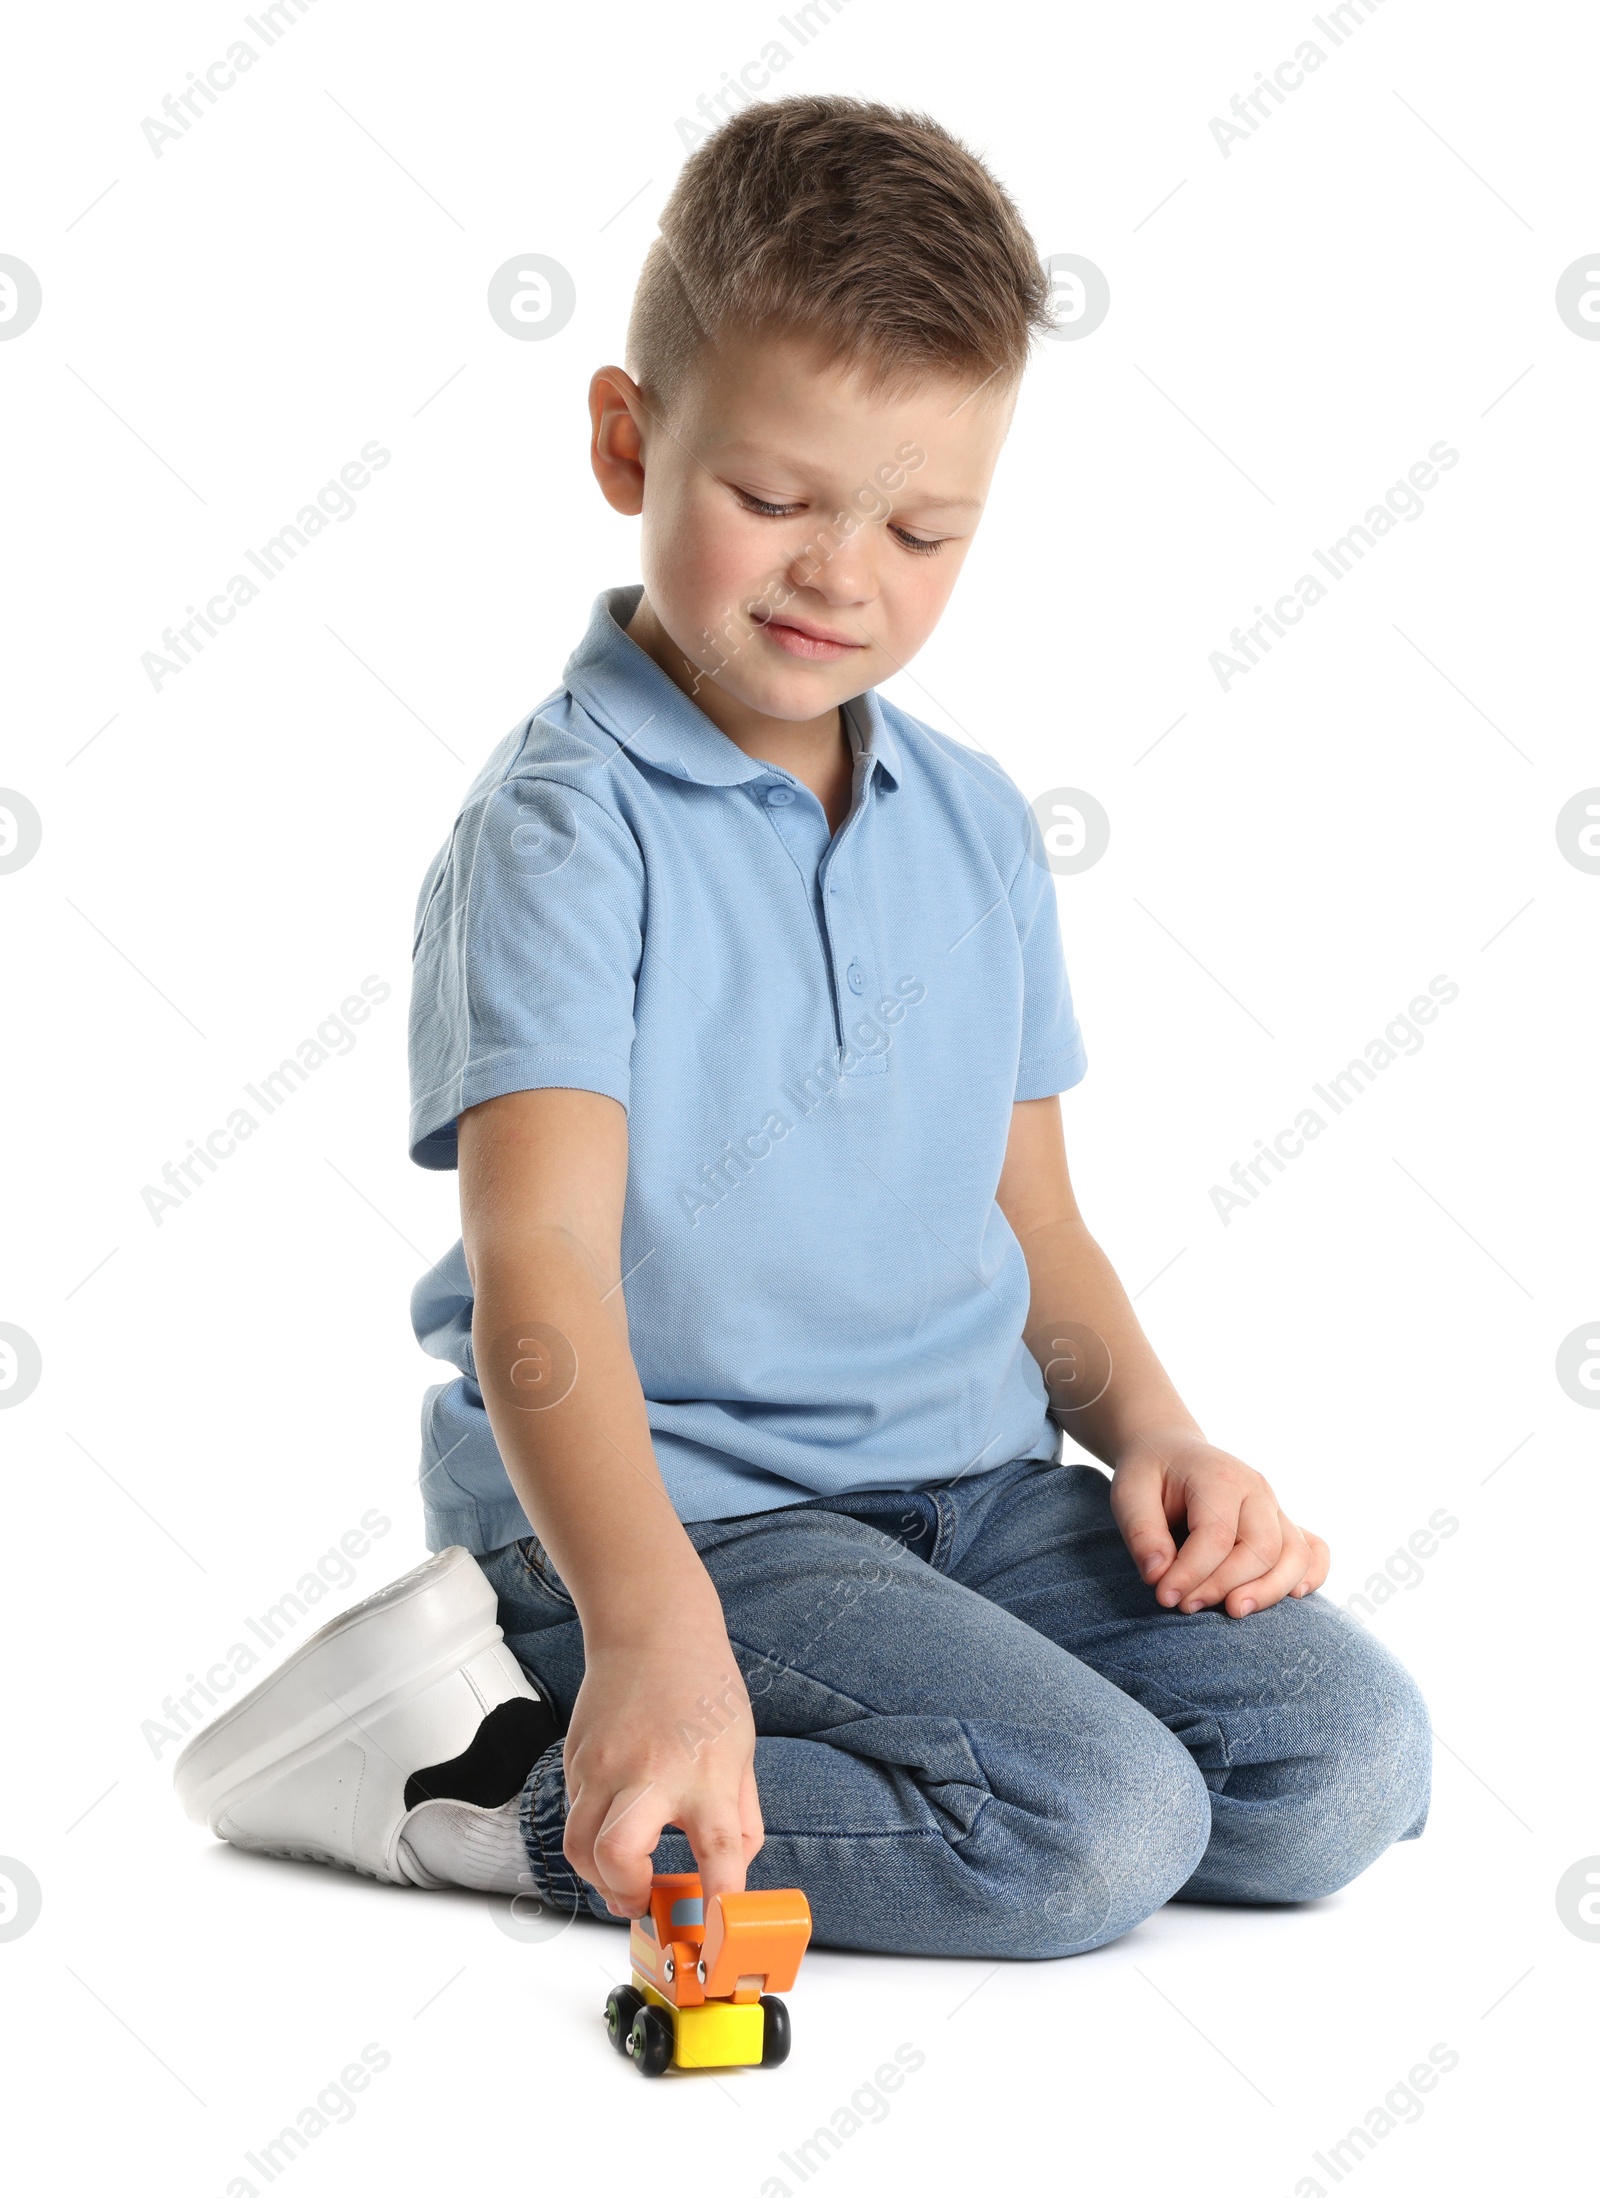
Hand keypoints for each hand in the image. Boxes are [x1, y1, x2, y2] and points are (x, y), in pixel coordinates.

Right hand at [561, 1599, 762, 1917]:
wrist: (651, 1628)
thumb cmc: (703, 1685)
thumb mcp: (741, 1751)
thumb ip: (740, 1817)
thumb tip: (731, 1872)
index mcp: (705, 1774)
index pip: (717, 1852)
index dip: (719, 1904)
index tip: (719, 1939)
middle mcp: (650, 1773)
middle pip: (617, 1857)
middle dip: (627, 1897)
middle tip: (646, 1901)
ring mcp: (603, 1766)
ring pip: (579, 1849)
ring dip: (601, 1878)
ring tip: (627, 1875)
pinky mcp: (575, 1760)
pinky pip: (574, 1818)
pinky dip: (591, 1838)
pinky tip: (616, 1825)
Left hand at [1110, 1430, 1329, 1617]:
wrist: (1171, 1449)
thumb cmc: (1149, 1474)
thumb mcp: (1128, 1493)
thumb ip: (1141, 1532)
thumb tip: (1158, 1576)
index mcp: (1219, 1477)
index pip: (1216, 1535)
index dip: (1191, 1573)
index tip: (1164, 1596)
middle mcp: (1256, 1490)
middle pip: (1262, 1548)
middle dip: (1226, 1585)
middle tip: (1187, 1607)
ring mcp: (1274, 1507)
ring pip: (1295, 1555)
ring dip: (1268, 1591)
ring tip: (1233, 1611)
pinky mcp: (1282, 1523)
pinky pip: (1314, 1550)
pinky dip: (1311, 1575)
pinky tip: (1292, 1597)